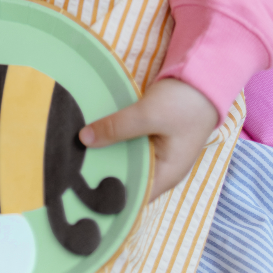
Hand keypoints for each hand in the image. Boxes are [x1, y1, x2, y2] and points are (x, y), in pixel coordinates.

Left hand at [80, 77, 218, 200]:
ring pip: (126, 159)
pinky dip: (112, 139)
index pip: (134, 197)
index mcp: (166, 175)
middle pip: (127, 178)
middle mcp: (161, 168)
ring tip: (74, 154)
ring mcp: (156, 151)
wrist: (202, 75)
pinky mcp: (150, 134)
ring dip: (105, 153)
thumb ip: (118, 127)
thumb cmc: (184, 103)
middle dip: (101, 173)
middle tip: (69, 172)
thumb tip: (83, 139)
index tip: (79, 194)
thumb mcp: (149, 114)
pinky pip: (127, 142)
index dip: (109, 198)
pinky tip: (91, 134)